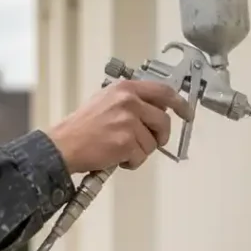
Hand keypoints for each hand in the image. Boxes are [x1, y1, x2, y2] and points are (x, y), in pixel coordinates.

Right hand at [46, 79, 192, 172]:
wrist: (63, 145)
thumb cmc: (81, 128)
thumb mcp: (105, 101)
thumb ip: (131, 101)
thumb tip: (155, 109)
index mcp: (125, 88)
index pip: (163, 91)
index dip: (180, 103)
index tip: (187, 112)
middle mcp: (128, 101)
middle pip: (163, 120)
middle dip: (160, 136)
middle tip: (149, 141)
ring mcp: (128, 121)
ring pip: (153, 142)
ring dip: (140, 151)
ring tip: (121, 149)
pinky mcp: (126, 141)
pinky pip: (142, 156)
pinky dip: (131, 162)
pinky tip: (116, 157)